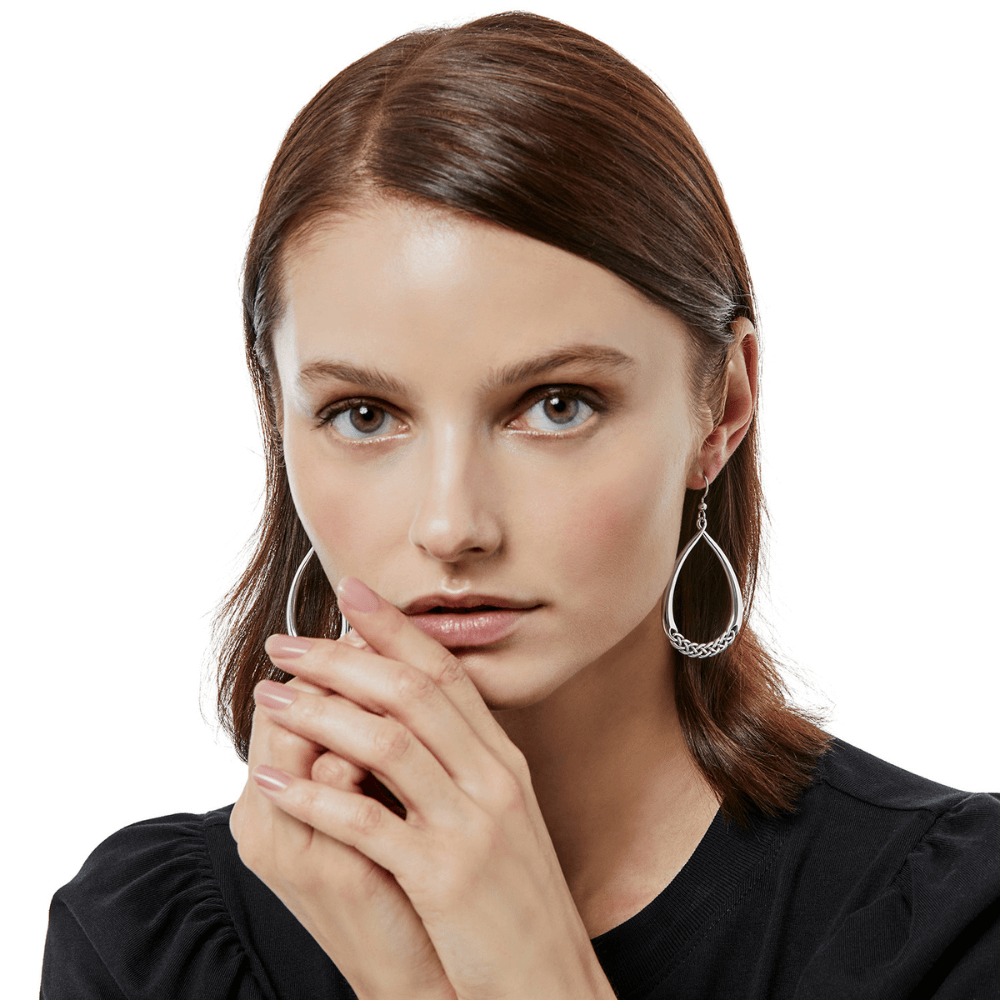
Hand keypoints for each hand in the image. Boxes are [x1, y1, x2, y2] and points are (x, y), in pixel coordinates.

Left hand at [250, 576, 616, 999]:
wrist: (550, 983)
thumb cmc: (515, 902)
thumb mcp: (503, 818)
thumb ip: (464, 764)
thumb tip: (410, 718)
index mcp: (503, 762)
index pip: (446, 672)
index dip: (396, 628)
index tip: (353, 593)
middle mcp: (492, 780)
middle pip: (410, 693)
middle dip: (342, 657)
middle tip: (286, 641)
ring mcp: (471, 826)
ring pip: (386, 742)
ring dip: (319, 713)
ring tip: (269, 696)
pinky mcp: (445, 877)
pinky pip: (369, 821)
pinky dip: (316, 797)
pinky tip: (276, 784)